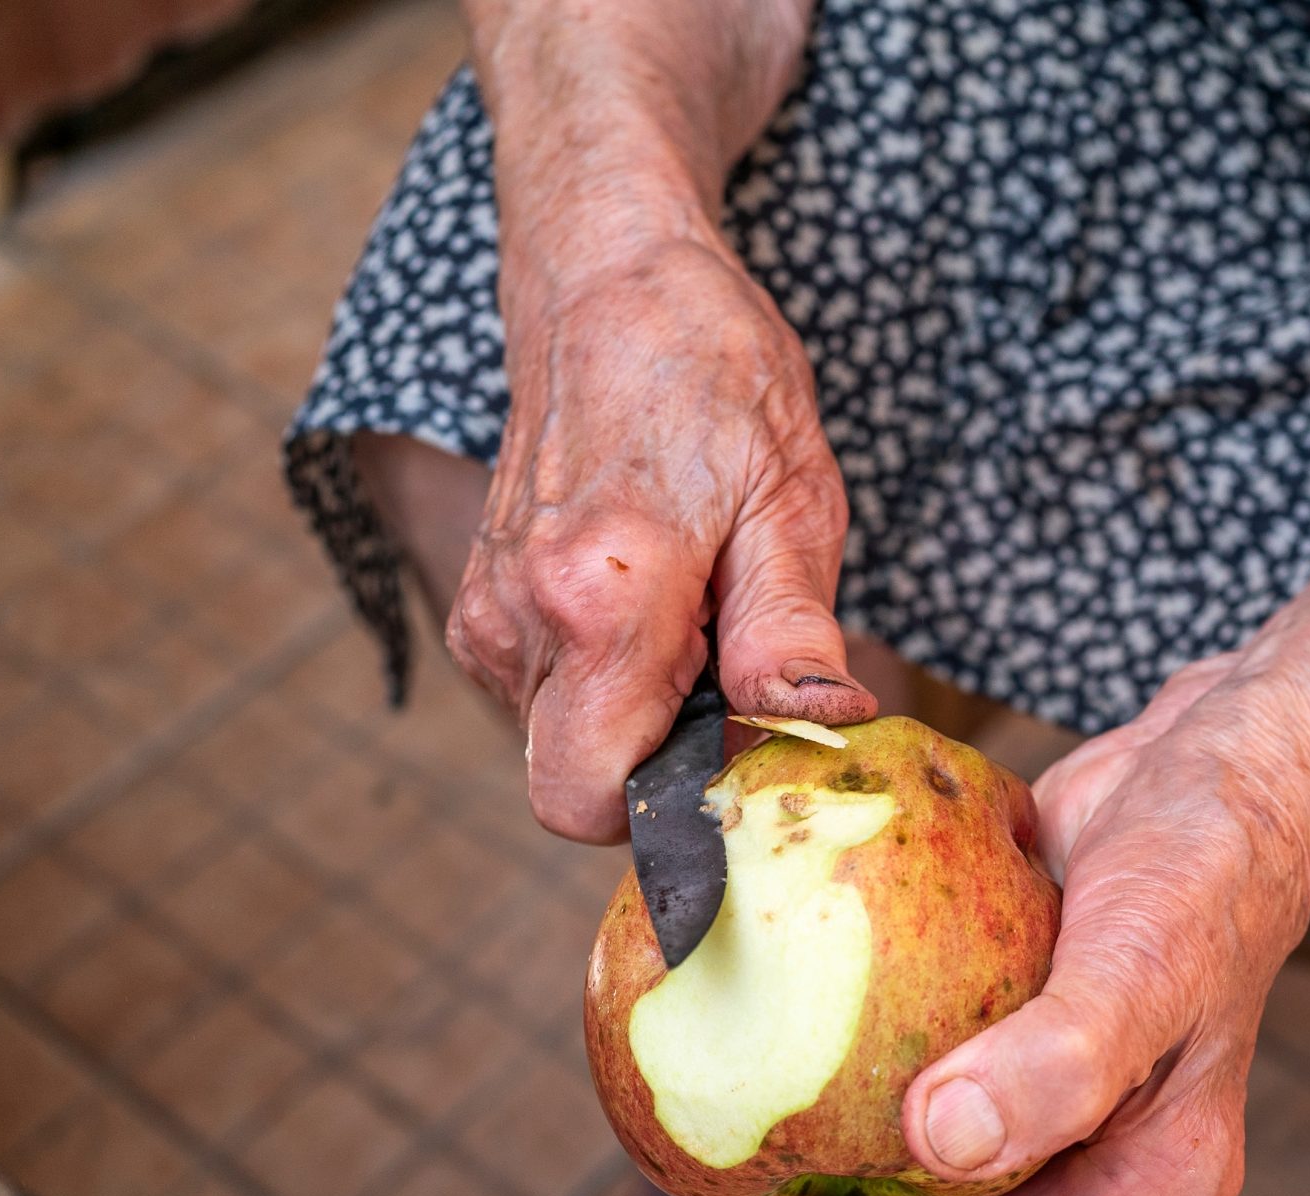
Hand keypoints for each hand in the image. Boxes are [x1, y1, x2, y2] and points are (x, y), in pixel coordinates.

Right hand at [446, 231, 874, 841]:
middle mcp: (516, 620)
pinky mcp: (484, 604)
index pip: (590, 803)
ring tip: (700, 609)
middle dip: (664, 760)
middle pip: (580, 782)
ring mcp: (488, 614)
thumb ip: (790, 634)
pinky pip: (548, 696)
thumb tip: (824, 728)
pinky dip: (610, 678)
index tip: (740, 746)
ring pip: (563, 742)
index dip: (672, 805)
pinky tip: (660, 598)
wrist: (608, 276)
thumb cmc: (713, 372)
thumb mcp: (790, 499)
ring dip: (641, 713)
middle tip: (733, 666)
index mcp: (597, 603)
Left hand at [736, 657, 1309, 1195]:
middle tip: (741, 1176)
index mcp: (1146, 1191)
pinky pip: (911, 1081)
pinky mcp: (1001, 1035)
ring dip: (830, 1156)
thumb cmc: (1210, 864)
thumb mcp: (1144, 967)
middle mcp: (1094, 1166)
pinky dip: (845, 1071)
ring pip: (918, 1175)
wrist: (1220, 758)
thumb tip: (940, 1144)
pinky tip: (771, 1032)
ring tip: (737, 1116)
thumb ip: (1056, 1067)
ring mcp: (1044, 1101)